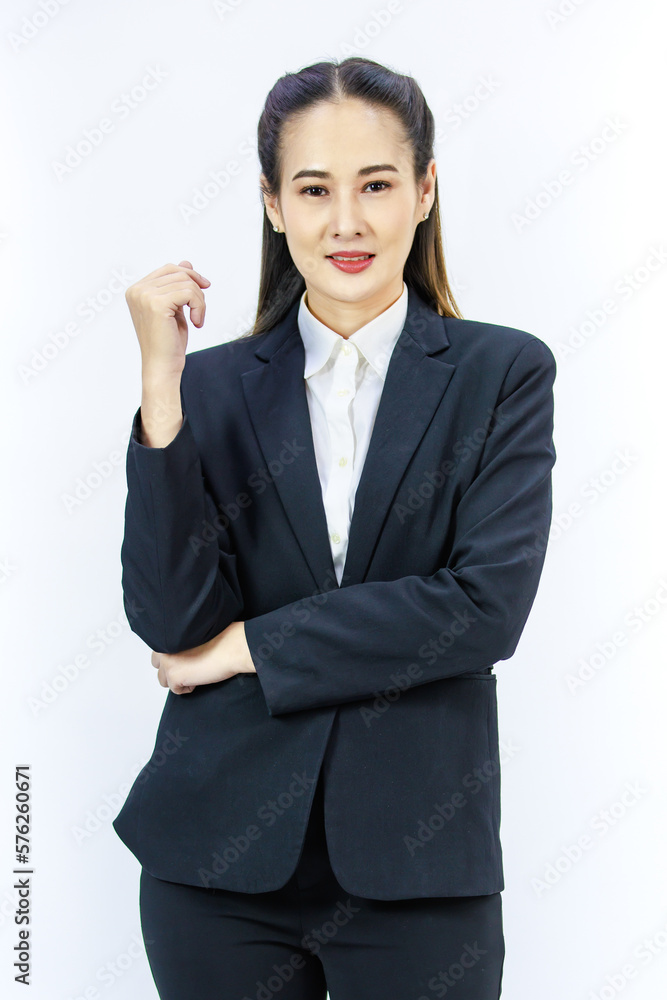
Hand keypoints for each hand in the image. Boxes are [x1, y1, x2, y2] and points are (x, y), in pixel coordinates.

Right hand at [125, 259, 210, 377]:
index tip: (203, 288)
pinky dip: (199, 307)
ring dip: (199, 301)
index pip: (168, 269)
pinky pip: (189, 293)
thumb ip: (177, 285)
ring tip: (197, 319)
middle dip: (196, 289)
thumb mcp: (175, 308)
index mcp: (137, 290)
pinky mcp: (156, 303)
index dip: (189, 276)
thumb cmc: (167, 342)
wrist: (162, 366)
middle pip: (178, 273)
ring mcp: (144, 296)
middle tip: (201, 309)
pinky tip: (196, 322)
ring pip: (186, 283)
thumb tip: (186, 262)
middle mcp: (137, 290)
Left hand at [151, 621, 255, 694]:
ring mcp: (167, 662)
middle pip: (157, 665)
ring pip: (163, 679)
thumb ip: (181, 641)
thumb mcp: (195, 635)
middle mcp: (163, 647)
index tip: (187, 657)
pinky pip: (176, 690)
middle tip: (190, 666)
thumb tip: (177, 655)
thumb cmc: (222, 638)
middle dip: (172, 668)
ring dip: (178, 679)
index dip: (174, 656)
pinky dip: (188, 687)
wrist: (232, 647)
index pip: (160, 651)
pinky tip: (200, 677)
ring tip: (196, 671)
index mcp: (168, 634)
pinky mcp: (174, 676)